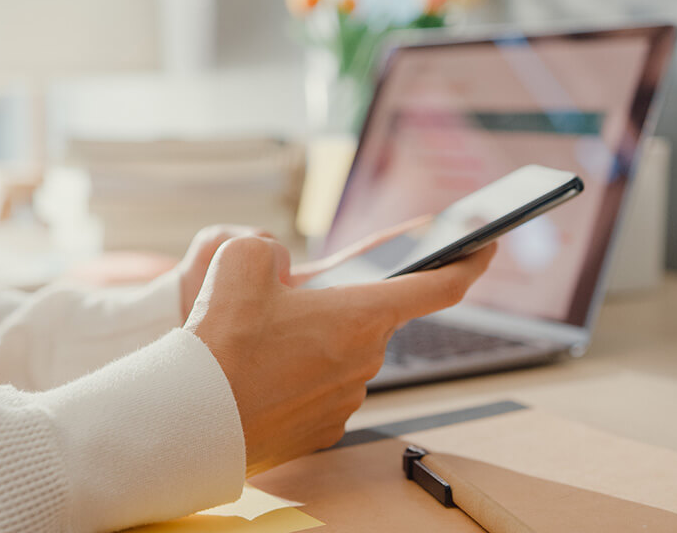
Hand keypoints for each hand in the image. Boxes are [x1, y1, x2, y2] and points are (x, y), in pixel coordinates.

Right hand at [184, 235, 495, 475]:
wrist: (190, 418)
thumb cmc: (219, 340)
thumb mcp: (239, 260)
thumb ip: (271, 248)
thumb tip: (280, 268)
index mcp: (360, 314)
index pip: (439, 286)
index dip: (469, 260)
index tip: (486, 246)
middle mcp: (365, 360)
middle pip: (372, 319)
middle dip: (343, 305)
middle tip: (296, 306)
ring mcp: (347, 399)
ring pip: (344, 355)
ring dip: (319, 343)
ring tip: (267, 346)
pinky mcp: (325, 429)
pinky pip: (325, 389)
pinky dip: (305, 377)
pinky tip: (267, 377)